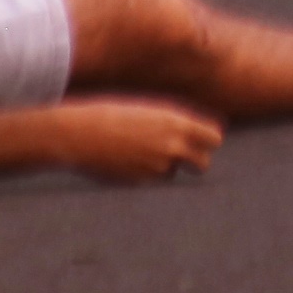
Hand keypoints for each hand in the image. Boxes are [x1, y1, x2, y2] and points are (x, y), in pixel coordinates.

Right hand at [33, 98, 222, 181]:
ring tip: (139, 151)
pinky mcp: (141, 182)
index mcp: (176, 122)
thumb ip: (172, 122)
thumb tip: (194, 133)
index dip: (207, 140)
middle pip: (202, 164)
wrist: (78, 134)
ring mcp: (157, 167)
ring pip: (173, 172)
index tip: (199, 140)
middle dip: (195, 162)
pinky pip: (151, 180)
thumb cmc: (111, 114)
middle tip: (181, 156)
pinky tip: (125, 160)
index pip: (214, 138)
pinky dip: (144, 173)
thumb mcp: (147, 110)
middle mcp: (172, 146)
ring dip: (164, 166)